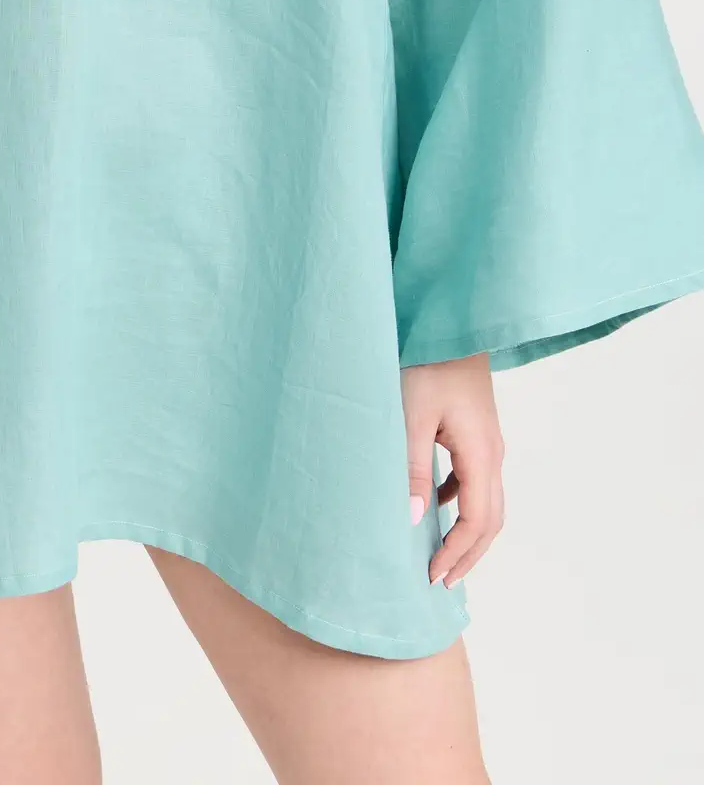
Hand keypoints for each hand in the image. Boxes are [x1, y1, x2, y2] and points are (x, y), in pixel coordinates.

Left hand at [401, 352, 504, 588]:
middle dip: (468, 555)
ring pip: (486, 501)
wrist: (447, 321)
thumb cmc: (427, 362)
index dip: (458, 554)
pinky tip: (434, 505)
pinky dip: (460, 504)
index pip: (478, 521)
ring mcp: (487, 441)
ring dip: (467, 533)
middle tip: (441, 583)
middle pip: (491, 519)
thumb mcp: (410, 414)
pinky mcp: (476, 430)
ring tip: (441, 556)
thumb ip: (413, 467)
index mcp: (481, 453)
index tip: (431, 576)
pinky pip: (475, 480)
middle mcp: (492, 452)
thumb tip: (415, 520)